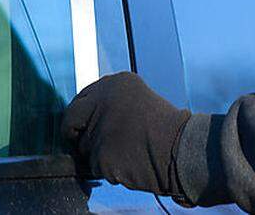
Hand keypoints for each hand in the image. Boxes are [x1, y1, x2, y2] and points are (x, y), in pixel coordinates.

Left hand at [62, 72, 192, 196]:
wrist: (183, 149)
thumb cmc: (166, 129)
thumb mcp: (138, 101)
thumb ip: (110, 104)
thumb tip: (86, 117)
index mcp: (113, 83)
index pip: (80, 100)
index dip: (81, 115)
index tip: (82, 125)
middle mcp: (102, 100)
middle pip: (71, 120)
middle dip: (75, 133)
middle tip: (86, 143)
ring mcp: (100, 127)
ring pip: (85, 146)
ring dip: (99, 153)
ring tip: (127, 151)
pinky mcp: (101, 154)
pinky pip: (95, 166)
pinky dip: (108, 169)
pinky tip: (129, 163)